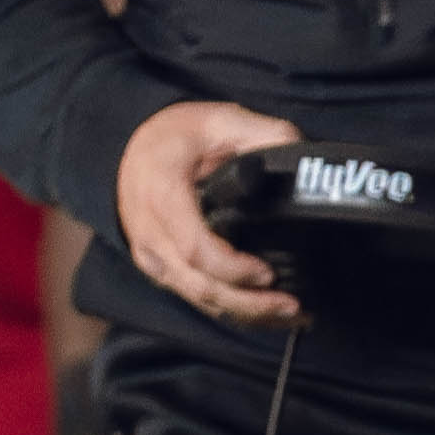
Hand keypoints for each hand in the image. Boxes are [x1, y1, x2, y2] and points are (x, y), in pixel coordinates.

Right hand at [113, 98, 308, 330]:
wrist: (130, 150)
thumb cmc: (175, 136)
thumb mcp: (219, 120)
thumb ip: (263, 135)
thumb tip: (304, 156)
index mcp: (162, 196)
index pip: (194, 248)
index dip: (233, 268)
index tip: (268, 272)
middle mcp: (152, 235)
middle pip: (199, 286)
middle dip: (249, 304)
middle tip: (293, 306)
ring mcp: (153, 257)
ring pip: (198, 299)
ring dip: (246, 313)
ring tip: (291, 314)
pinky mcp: (161, 270)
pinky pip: (196, 297)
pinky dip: (232, 310)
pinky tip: (266, 313)